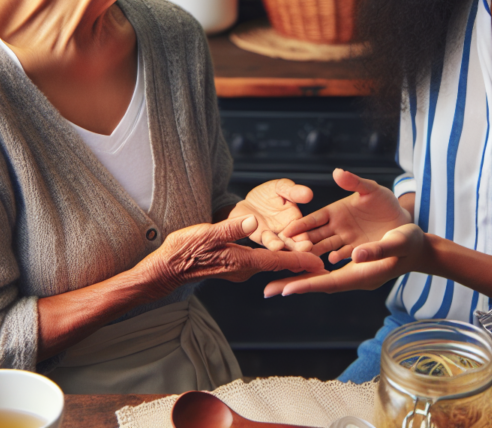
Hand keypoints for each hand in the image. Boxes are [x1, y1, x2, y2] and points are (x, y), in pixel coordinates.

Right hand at [142, 215, 323, 295]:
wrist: (167, 268)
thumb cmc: (184, 250)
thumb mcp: (207, 233)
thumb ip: (231, 228)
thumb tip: (254, 222)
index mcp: (242, 261)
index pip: (278, 261)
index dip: (301, 261)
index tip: (321, 264)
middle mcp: (244, 269)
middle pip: (279, 265)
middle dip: (300, 262)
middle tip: (324, 261)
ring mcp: (239, 269)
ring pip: (270, 264)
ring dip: (289, 260)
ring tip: (310, 255)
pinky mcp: (234, 266)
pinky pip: (260, 263)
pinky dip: (274, 259)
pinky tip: (281, 252)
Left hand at [228, 178, 314, 251]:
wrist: (249, 200)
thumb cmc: (269, 194)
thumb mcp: (282, 187)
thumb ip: (294, 192)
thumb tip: (309, 194)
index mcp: (294, 220)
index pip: (303, 232)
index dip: (305, 238)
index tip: (308, 243)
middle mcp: (285, 232)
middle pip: (294, 244)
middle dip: (297, 248)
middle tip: (303, 249)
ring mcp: (272, 236)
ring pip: (278, 245)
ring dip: (279, 246)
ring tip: (279, 246)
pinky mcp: (258, 236)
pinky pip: (263, 241)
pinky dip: (267, 243)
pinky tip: (271, 243)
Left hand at [264, 223, 428, 296]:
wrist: (420, 246)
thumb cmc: (411, 244)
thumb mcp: (397, 242)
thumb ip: (377, 248)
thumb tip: (355, 254)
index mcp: (362, 274)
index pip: (329, 282)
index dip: (307, 284)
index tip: (285, 289)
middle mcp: (352, 274)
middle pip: (318, 281)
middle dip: (293, 284)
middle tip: (266, 290)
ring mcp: (350, 268)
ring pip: (319, 273)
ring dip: (298, 274)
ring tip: (273, 276)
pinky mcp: (350, 260)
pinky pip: (326, 264)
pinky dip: (310, 264)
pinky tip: (296, 259)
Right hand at [280, 169, 411, 262]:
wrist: (402, 220)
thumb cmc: (385, 202)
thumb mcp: (371, 190)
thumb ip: (354, 182)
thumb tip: (337, 171)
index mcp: (336, 211)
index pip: (314, 219)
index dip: (301, 224)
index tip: (286, 230)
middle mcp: (337, 227)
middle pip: (314, 235)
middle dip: (301, 241)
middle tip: (289, 248)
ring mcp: (346, 240)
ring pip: (324, 247)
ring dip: (314, 252)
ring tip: (304, 258)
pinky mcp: (357, 251)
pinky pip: (342, 254)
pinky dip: (334, 258)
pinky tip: (329, 263)